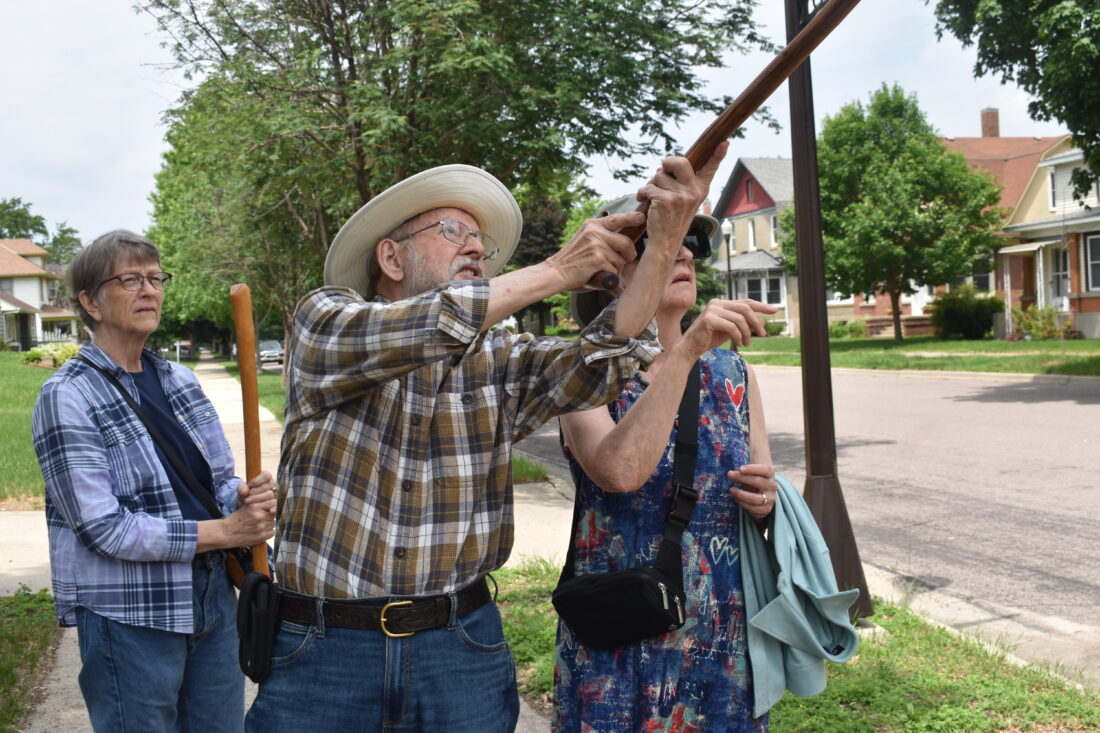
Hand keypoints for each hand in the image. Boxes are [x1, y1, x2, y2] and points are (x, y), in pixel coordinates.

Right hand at [223, 472, 275, 546]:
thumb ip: (258, 503)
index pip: (273, 502)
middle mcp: (258, 515)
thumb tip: (274, 502)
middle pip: (274, 513)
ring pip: (273, 523)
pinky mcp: (261, 536)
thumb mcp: (245, 506)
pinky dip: (268, 532)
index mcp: (254, 505)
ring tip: (259, 525)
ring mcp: (260, 526)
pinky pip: (272, 532)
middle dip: (270, 514)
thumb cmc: (236, 519)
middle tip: (262, 517)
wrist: (225, 533)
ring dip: (268, 524)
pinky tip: (260, 531)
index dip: (271, 505)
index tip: (267, 508)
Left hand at [237, 470, 274, 507]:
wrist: (248, 505)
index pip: (266, 475)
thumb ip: (242, 488)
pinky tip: (269, 510)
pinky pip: (278, 506)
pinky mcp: (277, 505)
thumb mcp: (242, 489)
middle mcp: (273, 485)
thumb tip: (245, 492)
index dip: (257, 481)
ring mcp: (276, 494)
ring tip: (250, 504)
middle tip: (246, 498)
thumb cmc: (247, 494)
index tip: (249, 486)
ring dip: (258, 500)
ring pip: (270, 496)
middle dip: (255, 492)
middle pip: (267, 487)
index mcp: (266, 477)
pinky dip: (274, 508)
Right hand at [547, 211, 644, 290]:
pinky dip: (610, 276)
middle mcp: (594, 231)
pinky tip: (597, 275)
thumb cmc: (574, 261)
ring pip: (621, 258)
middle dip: (629, 254)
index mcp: (592, 225)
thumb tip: (627, 240)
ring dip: (616, 268)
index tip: (642, 217)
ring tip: (601, 270)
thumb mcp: (587, 241)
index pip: (616, 219)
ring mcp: (596, 244)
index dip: (631, 218)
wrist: (556, 272)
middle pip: (626, 242)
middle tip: (624, 260)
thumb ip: (603, 237)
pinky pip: (615, 269)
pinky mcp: (597, 258)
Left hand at [635, 141, 727, 258]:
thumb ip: (678, 183)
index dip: (717, 154)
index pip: (710, 168)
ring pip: (658, 176)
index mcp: (701, 189)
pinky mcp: (665, 200)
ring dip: (651, 185)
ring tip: (654, 198)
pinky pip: (648, 187)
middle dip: (667, 163)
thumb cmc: (672, 219)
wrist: (665, 242)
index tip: (724, 142)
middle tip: (662, 172)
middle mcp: (694, 191)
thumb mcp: (683, 200)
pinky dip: (643, 193)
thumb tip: (662, 168)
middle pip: (679, 161)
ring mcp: (680, 196)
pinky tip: (645, 202)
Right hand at [677, 299, 779, 358]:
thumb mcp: (730, 331)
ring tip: (746, 343)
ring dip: (747, 333)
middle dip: (756, 322)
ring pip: (740, 319)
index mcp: (721, 303)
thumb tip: (761, 322)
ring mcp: (712, 310)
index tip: (775, 310)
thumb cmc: (709, 339)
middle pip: (745, 308)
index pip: (745, 302)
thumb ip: (743, 325)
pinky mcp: (709, 319)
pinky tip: (739, 343)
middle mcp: (716, 303)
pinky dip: (739, 336)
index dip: (761, 306)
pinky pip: (732, 327)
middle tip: (763, 334)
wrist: (690, 348)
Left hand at [728, 463, 776, 519]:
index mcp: (770, 474)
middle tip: (730, 475)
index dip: (753, 469)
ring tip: (731, 489)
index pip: (765, 469)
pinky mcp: (766, 509)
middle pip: (758, 482)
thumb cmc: (753, 480)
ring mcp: (770, 498)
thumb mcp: (750, 474)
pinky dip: (743, 503)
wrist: (762, 495)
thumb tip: (731, 474)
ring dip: (741, 494)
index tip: (740, 468)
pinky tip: (736, 498)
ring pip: (756, 498)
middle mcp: (772, 485)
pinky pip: (754, 508)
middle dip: (742, 478)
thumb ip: (741, 473)